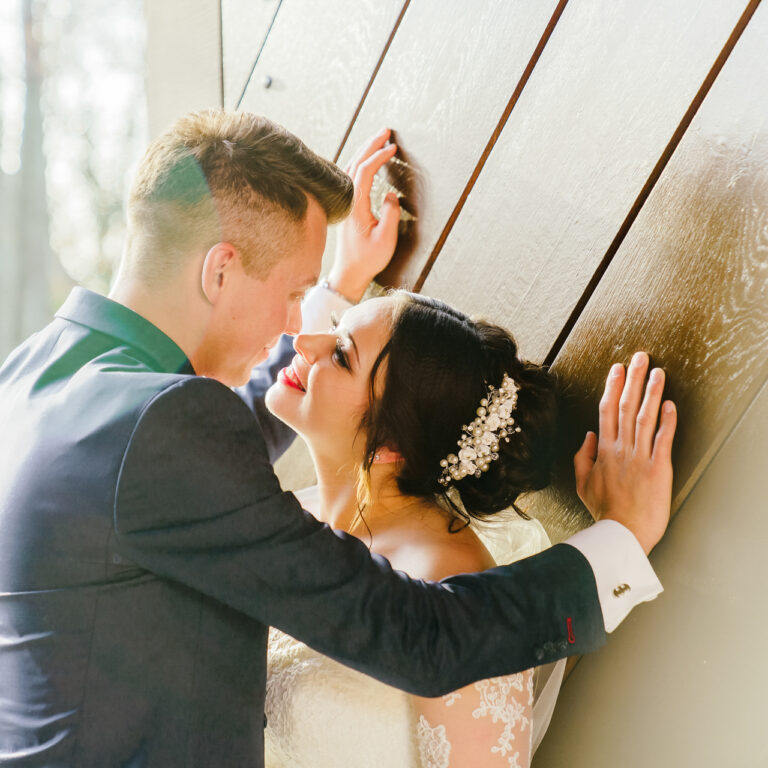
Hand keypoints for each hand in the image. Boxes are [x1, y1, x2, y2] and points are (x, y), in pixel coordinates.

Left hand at [327, 128, 400, 301]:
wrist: (349, 273)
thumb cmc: (367, 259)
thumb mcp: (385, 239)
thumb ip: (390, 214)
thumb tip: (389, 195)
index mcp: (355, 206)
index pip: (364, 172)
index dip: (378, 157)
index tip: (392, 148)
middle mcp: (347, 202)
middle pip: (355, 164)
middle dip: (370, 145)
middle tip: (386, 131)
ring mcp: (345, 204)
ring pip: (351, 170)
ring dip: (365, 153)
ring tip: (379, 141)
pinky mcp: (347, 208)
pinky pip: (351, 179)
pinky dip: (360, 165)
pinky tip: (368, 162)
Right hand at [573, 351, 676, 554]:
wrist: (621, 533)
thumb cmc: (605, 512)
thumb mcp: (583, 484)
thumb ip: (582, 458)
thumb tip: (589, 436)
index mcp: (603, 451)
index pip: (606, 411)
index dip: (612, 387)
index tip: (617, 369)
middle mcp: (621, 449)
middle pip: (625, 406)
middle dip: (633, 380)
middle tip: (640, 358)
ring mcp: (639, 457)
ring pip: (644, 417)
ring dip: (651, 393)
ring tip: (657, 372)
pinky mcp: (657, 468)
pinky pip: (663, 439)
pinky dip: (667, 421)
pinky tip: (671, 404)